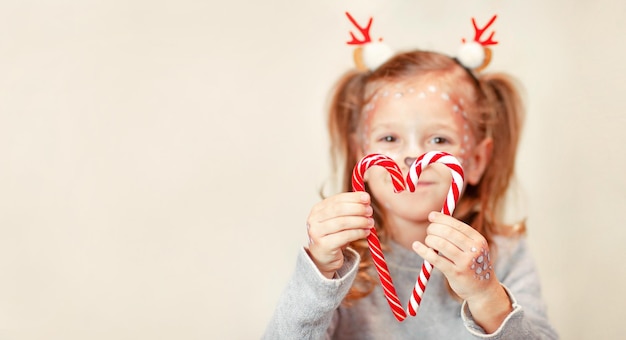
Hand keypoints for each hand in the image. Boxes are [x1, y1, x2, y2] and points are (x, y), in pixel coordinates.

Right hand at [306, 192, 373, 278]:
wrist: (322, 258)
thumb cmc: (333, 237)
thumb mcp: (338, 220)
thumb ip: (348, 209)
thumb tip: (365, 199)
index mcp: (317, 209)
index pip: (337, 199)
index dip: (353, 197)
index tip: (367, 198)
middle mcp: (314, 219)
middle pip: (339, 209)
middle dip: (357, 208)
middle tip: (369, 211)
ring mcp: (317, 233)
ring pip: (343, 222)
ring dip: (360, 221)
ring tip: (370, 223)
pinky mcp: (324, 245)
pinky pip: (345, 236)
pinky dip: (358, 233)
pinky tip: (365, 232)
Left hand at [412, 211, 511, 331]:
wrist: (483, 289)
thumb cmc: (473, 264)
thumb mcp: (474, 248)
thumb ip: (458, 235)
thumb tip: (434, 216)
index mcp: (479, 240)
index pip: (457, 225)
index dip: (442, 219)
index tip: (431, 216)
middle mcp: (474, 250)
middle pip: (448, 233)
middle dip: (434, 229)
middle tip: (429, 230)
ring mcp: (465, 263)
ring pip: (441, 244)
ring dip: (430, 239)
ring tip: (428, 240)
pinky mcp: (456, 274)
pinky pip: (436, 259)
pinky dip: (424, 251)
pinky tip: (416, 246)